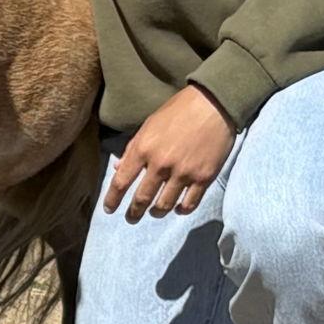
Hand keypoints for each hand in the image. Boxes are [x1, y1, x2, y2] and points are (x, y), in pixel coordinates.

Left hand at [103, 85, 235, 223]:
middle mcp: (161, 164)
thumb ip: (133, 148)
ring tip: (154, 212)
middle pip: (142, 199)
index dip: (112, 199)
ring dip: (156, 212)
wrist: (214, 104)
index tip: (109, 210)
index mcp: (143, 149)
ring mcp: (183, 173)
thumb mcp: (149, 125)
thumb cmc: (178, 111)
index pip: (121, 181)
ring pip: (165, 205)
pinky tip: (177, 208)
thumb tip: (117, 168)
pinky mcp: (204, 177)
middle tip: (131, 218)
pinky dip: (181, 210)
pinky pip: (189, 203)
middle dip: (133, 213)